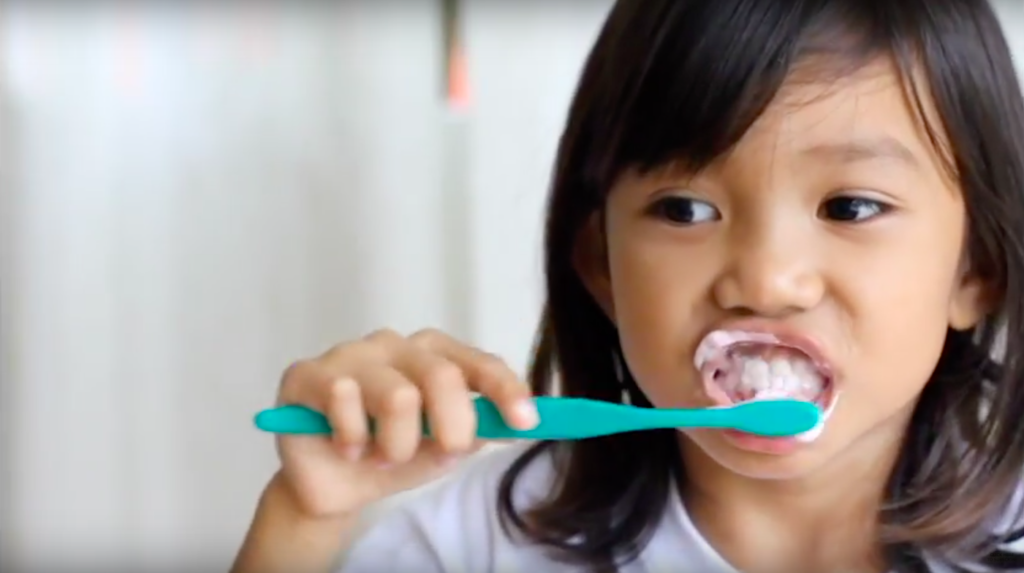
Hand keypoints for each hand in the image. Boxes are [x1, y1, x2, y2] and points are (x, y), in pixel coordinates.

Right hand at [271, 328, 537, 518]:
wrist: (330, 487)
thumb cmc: (389, 455)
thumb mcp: (442, 448)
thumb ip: (475, 431)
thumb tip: (514, 422)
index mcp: (432, 355)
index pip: (477, 363)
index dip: (504, 390)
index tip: (526, 423)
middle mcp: (394, 345)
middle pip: (442, 375)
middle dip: (453, 427)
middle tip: (445, 455)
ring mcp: (350, 355)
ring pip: (398, 395)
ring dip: (397, 445)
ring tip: (383, 458)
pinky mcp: (308, 373)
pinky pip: (344, 400)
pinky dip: (353, 439)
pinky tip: (345, 449)